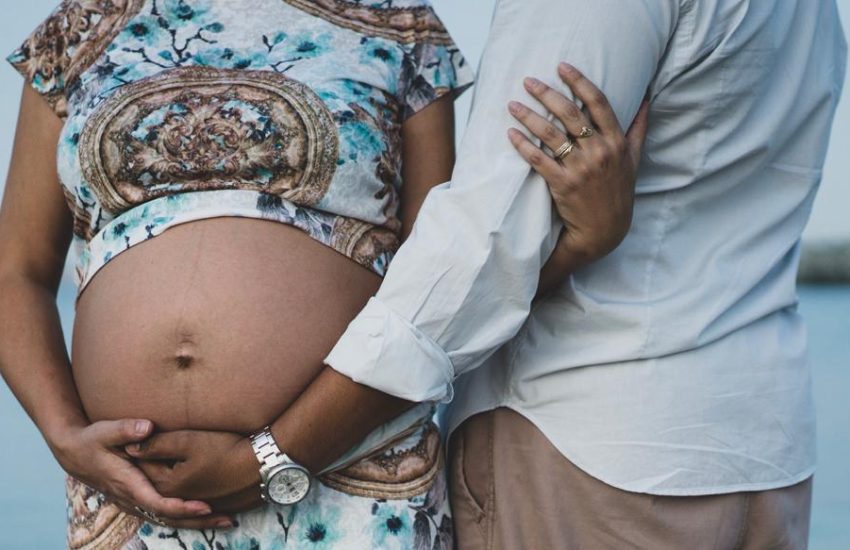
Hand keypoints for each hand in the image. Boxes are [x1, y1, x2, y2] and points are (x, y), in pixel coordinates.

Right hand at [50, 419, 230, 529]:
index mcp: (128, 484)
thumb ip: (126, 429)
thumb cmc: (92, 440)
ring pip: (168, 520)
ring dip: (197, 522)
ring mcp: (135, 503)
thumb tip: (147, 427)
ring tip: (227, 520)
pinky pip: (164, 514)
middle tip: (228, 519)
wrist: (74, 453)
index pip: (158, 503)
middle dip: (199, 521)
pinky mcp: (139, 500)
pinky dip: (185, 517)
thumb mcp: (105, 431)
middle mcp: (133, 499)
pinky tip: (206, 514)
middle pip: (169, 518)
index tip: (206, 506)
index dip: (182, 507)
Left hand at [126, 429, 263, 518]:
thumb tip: (130, 447)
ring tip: (162, 465)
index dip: (138, 450)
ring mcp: (197, 504)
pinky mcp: (215, 505)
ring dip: (166, 481)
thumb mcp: (188, 440)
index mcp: (168, 485)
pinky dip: (186, 495)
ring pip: (174, 494)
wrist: (263, 465)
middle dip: (147, 468)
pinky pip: (193, 501)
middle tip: (141, 449)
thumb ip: (157, 444)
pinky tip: (192, 482)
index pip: (144, 467)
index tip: (132, 437)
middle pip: (156, 483)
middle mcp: (179, 499)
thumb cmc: (226, 449)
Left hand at [508, 63, 648, 285]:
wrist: (605, 230)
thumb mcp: (634, 160)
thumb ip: (637, 129)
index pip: (598, 103)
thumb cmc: (618, 192)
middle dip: (546, 94)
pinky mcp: (563, 185)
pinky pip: (539, 160)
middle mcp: (599, 152)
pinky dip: (523, 146)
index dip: (579, 82)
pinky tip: (511, 134)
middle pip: (570, 114)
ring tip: (512, 104)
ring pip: (551, 135)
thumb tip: (647, 100)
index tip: (562, 66)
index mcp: (616, 142)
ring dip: (529, 116)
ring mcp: (581, 169)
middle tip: (528, 81)